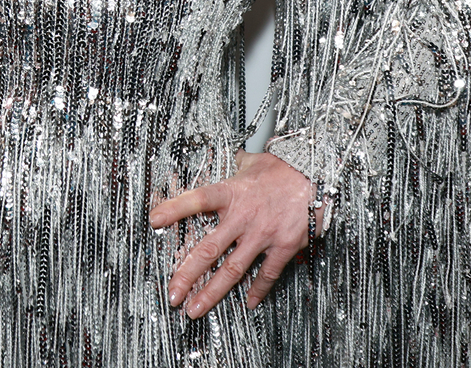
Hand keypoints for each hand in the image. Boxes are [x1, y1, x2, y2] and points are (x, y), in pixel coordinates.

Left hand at [148, 151, 311, 316]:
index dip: (174, 209)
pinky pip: (267, 273)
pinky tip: (248, 302)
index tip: (154, 220)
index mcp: (232, 192)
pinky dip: (257, 289)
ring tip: (196, 309)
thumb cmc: (283, 168)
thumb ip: (232, 168)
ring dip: (212, 292)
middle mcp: (244, 216)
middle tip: (172, 294)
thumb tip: (224, 162)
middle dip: (187, 274)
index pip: (198, 200)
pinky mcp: (284, 246)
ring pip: (232, 269)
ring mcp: (263, 234)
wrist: (317, 174)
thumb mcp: (251, 162)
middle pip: (209, 249)